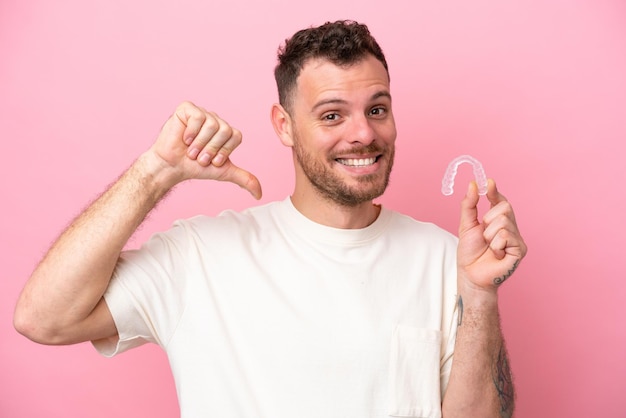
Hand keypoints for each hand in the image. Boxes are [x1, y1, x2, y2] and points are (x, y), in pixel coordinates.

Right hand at [147, 101, 261, 198]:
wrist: (173, 167)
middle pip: (225, 130)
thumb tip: (259, 194)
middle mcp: (216, 120)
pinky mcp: (187, 108)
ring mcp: (202, 113)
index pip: (236, 136)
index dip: (224, 151)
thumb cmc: (195, 167)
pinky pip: (197, 117)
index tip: (213, 161)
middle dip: (212, 149)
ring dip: (200, 144)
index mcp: (226, 131)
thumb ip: (244, 179)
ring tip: (191, 150)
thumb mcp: (223, 173)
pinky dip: (190, 132)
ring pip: (212, 125)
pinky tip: (184, 138)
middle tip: (200, 157)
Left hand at [457, 179, 526, 292]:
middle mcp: (511, 227)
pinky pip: (506, 235)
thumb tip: (472, 184)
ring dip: (489, 235)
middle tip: (483, 235)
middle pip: (504, 207)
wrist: (470, 275)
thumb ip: (469, 205)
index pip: (500, 201)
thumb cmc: (470, 253)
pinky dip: (495, 245)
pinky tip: (496, 254)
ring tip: (489, 247)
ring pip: (503, 222)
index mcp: (498, 221)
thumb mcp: (466, 225)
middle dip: (487, 220)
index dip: (494, 191)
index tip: (488, 182)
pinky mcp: (520, 250)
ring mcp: (517, 238)